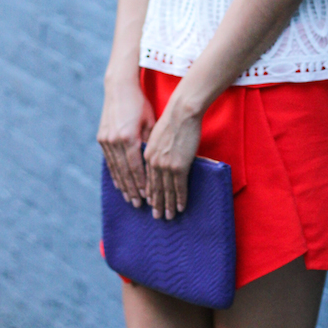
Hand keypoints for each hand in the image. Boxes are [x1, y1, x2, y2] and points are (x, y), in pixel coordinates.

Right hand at [97, 78, 154, 207]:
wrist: (118, 88)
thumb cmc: (139, 103)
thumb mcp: (149, 121)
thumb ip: (150, 142)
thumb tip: (155, 161)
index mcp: (129, 137)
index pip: (136, 167)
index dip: (142, 183)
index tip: (148, 196)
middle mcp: (115, 141)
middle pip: (124, 171)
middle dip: (132, 189)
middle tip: (138, 205)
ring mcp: (106, 140)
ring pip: (115, 168)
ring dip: (122, 184)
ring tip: (129, 198)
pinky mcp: (102, 138)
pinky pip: (109, 160)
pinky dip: (114, 173)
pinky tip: (119, 183)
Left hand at [143, 98, 201, 219]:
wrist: (182, 112)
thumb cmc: (171, 119)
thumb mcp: (155, 134)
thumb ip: (154, 148)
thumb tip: (156, 157)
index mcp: (146, 154)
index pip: (146, 179)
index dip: (148, 192)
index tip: (149, 203)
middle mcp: (153, 163)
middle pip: (155, 188)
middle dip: (156, 204)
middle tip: (158, 216)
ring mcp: (165, 166)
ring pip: (166, 190)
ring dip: (168, 205)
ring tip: (168, 216)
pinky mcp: (179, 166)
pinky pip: (179, 187)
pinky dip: (180, 198)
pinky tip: (180, 207)